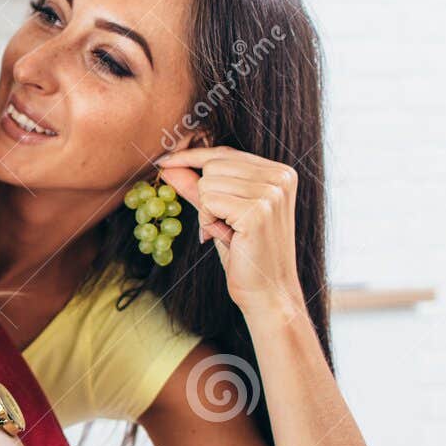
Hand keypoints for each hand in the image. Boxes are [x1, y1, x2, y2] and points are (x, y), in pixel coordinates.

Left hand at [155, 146, 308, 318]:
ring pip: (208, 183)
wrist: (269, 292)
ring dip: (207, 212)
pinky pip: (208, 202)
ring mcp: (271, 192)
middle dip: (205, 196)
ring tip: (228, 232)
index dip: (192, 156)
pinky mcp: (258, 211)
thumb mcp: (221, 214)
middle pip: (213, 165)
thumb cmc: (246, 254)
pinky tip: (228, 238)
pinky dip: (208, 222)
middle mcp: (281, 176)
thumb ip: (197, 187)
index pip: (225, 153)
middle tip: (221, 224)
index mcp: (279, 172)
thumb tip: (168, 166)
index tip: (164, 161)